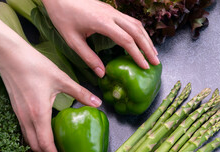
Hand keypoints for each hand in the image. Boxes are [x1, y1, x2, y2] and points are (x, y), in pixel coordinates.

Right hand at [0, 40, 100, 151]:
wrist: (9, 55)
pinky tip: (43, 136)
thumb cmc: (35, 66)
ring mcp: (19, 114)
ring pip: (28, 139)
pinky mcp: (16, 109)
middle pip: (35, 146)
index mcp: (38, 113)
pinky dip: (34, 139)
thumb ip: (80, 93)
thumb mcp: (61, 79)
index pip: (45, 143)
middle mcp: (26, 117)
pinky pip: (25, 131)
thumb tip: (98, 103)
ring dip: (40, 150)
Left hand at [42, 0, 159, 77]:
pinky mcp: (112, 10)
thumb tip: (102, 74)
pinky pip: (131, 21)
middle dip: (148, 48)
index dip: (137, 55)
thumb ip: (88, 57)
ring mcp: (113, 11)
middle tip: (156, 62)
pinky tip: (143, 40)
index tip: (145, 67)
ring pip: (137, 25)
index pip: (126, 40)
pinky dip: (140, 32)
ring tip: (153, 53)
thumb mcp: (72, 40)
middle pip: (137, 32)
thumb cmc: (63, 17)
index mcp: (102, 23)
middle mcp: (112, 15)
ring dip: (147, 39)